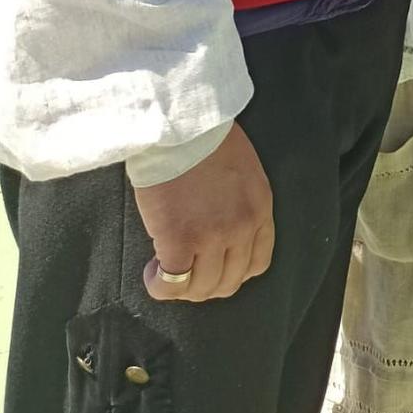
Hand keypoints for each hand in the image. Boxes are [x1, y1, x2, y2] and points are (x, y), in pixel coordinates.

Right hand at [136, 121, 273, 303]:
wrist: (180, 124)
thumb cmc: (206, 138)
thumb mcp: (243, 172)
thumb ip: (240, 204)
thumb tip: (221, 230)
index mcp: (260, 208)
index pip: (258, 263)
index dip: (233, 273)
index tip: (214, 268)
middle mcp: (242, 227)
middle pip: (229, 282)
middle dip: (206, 284)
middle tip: (186, 272)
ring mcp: (212, 237)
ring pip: (201, 288)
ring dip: (183, 287)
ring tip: (166, 270)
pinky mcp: (179, 241)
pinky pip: (172, 284)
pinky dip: (160, 286)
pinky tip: (152, 272)